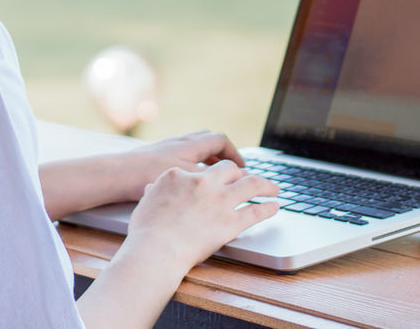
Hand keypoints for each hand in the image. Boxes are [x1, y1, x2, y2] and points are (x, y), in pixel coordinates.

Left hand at [118, 130, 246, 201]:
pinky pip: (178, 158)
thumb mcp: (189, 178)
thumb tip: (239, 178)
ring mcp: (165, 149)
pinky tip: (185, 186)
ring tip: (210, 180)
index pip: (220, 141)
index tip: (242, 169)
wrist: (116, 174)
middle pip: (207, 141)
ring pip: (192, 150)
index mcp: (189, 145)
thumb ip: (215, 177)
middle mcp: (178, 143)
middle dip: (221, 155)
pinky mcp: (154, 158)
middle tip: (230, 171)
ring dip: (204, 162)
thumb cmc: (148, 174)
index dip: (234, 154)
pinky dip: (188, 168)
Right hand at [126, 160, 280, 274]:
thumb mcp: (145, 203)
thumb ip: (153, 192)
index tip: (217, 180)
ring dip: (265, 184)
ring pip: (251, 184)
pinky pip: (256, 211)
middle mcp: (203, 182)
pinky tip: (274, 206)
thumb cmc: (146, 231)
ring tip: (274, 187)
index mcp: (179, 175)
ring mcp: (219, 201)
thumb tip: (151, 188)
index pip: (201, 170)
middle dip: (240, 172)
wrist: (157, 249)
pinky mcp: (231, 222)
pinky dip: (268, 208)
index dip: (212, 176)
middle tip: (247, 177)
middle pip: (228, 169)